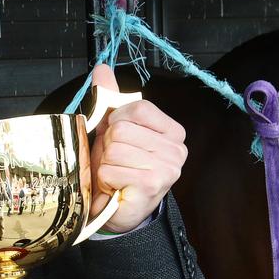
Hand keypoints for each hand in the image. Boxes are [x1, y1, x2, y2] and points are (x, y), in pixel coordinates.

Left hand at [87, 64, 186, 232]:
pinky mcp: (152, 184)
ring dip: (106, 163)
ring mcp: (168, 168)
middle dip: (108, 146)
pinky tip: (116, 186)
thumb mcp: (112, 129)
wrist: (115, 208)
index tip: (118, 139)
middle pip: (122, 128)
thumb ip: (109, 98)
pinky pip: (111, 169)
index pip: (137, 108)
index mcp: (172, 131)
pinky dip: (105, 178)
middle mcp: (177, 149)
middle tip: (115, 162)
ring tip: (115, 174)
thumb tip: (102, 69)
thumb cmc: (117, 168)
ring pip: (114, 149)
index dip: (116, 121)